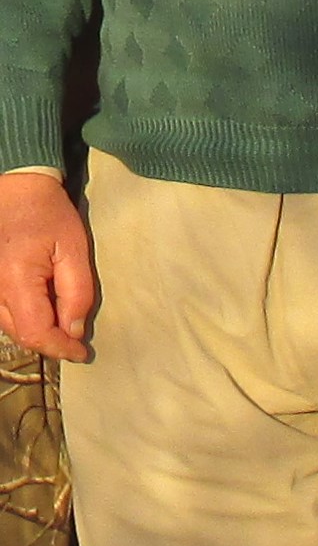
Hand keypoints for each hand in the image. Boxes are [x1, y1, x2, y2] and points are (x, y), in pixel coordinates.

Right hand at [0, 172, 94, 361]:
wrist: (17, 192)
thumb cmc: (48, 214)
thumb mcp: (74, 248)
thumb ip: (77, 292)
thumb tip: (75, 330)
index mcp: (15, 281)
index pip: (35, 333)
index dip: (60, 348)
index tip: (82, 353)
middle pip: (22, 335)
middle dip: (52, 343)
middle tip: (78, 342)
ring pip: (13, 328)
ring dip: (40, 333)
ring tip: (66, 326)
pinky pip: (7, 315)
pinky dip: (28, 320)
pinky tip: (49, 311)